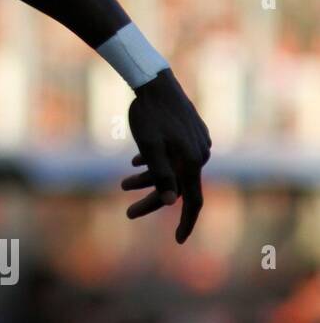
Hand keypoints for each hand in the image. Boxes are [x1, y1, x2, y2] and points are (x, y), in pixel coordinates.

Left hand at [119, 68, 211, 243]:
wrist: (154, 81)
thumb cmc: (148, 115)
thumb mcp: (150, 147)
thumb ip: (162, 174)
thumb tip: (172, 202)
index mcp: (192, 160)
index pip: (192, 199)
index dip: (185, 222)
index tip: (178, 241)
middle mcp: (200, 153)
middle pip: (177, 185)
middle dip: (152, 199)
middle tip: (128, 212)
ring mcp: (196, 142)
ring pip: (172, 169)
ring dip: (149, 179)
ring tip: (123, 184)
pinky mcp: (189, 132)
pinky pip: (173, 155)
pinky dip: (155, 162)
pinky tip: (135, 162)